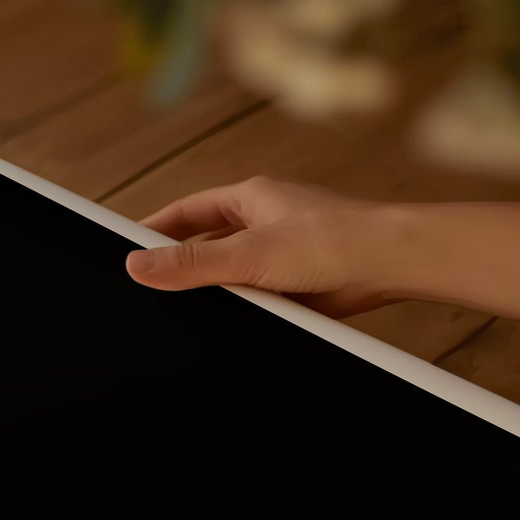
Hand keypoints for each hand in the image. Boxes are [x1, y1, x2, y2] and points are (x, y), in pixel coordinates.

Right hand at [125, 175, 397, 316]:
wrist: (392, 264)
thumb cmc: (335, 241)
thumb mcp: (247, 254)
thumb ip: (190, 263)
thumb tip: (138, 266)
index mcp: (251, 198)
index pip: (186, 211)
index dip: (154, 230)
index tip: (128, 249)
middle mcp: (265, 221)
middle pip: (204, 242)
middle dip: (180, 264)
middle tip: (149, 286)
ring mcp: (280, 251)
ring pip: (229, 273)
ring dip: (215, 290)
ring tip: (188, 309)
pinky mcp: (296, 282)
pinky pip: (255, 296)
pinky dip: (242, 308)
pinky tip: (234, 321)